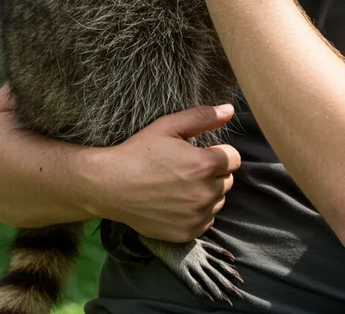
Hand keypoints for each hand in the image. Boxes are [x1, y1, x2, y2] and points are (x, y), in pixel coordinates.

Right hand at [85, 104, 240, 242]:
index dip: (218, 153)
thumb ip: (203, 117)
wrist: (110, 186)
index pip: (234, 159)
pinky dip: (198, 213)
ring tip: (182, 186)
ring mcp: (196, 216)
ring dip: (208, 193)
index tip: (200, 153)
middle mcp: (205, 193)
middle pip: (227, 180)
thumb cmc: (139, 152)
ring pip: (218, 201)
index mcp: (205, 164)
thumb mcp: (169, 126)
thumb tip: (229, 110)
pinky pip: (206, 221)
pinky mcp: (186, 233)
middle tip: (188, 169)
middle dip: (214, 172)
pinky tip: (178, 203)